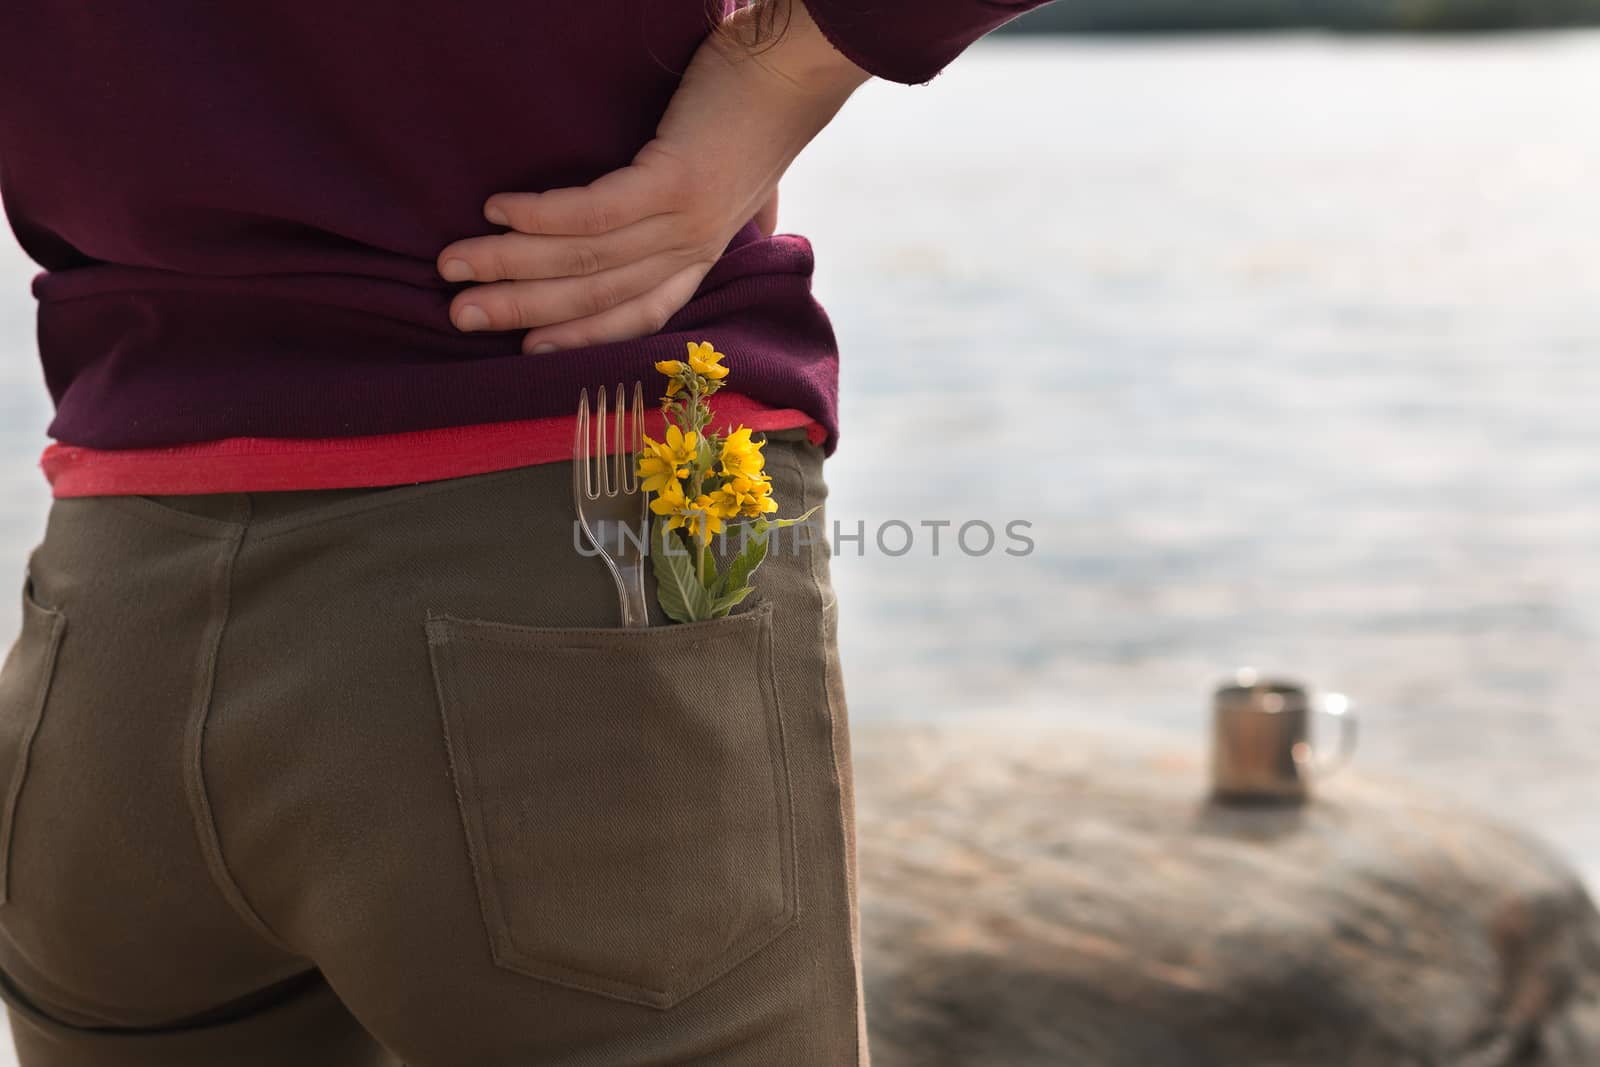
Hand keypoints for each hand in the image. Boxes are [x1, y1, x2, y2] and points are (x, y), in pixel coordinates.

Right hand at [436, 0, 868, 354]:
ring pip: (587, 259)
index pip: (633, 314)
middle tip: (458, 314)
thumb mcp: (725, 175)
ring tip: (456, 263)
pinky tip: (498, 212)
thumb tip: (681, 227)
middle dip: (521, 308)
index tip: (522, 349)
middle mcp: (692, 249)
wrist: (799, 63)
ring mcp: (687, 220)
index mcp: (699, 254)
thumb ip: (699, 211)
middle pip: (596, 295)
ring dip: (512, 265)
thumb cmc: (751, 110)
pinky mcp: (677, 180)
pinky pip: (598, 211)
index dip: (576, 336)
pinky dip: (544, 217)